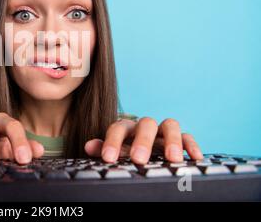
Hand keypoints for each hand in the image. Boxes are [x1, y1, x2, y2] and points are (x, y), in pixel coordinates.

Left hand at [84, 117, 203, 163]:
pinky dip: (191, 145)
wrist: (142, 153)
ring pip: (170, 125)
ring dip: (172, 140)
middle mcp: (145, 127)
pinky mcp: (179, 140)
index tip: (108, 158)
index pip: (118, 128)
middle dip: (143, 141)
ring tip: (173, 159)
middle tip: (139, 159)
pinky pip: (188, 136)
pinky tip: (194, 157)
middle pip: (146, 123)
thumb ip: (102, 149)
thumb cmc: (126, 152)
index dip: (112, 142)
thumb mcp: (114, 152)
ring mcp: (163, 132)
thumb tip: (89, 146)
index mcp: (127, 128)